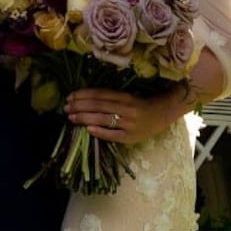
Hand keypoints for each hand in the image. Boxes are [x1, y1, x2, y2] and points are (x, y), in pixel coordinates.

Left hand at [64, 88, 181, 143]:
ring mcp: (129, 123)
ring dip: (84, 118)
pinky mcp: (131, 136)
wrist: (165, 113)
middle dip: (79, 106)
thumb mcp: (127, 96)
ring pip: (102, 119)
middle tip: (65, 108)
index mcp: (124, 96)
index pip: (99, 94)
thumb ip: (110, 98)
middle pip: (98, 106)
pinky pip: (113, 135)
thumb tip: (85, 100)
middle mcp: (126, 108)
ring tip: (71, 117)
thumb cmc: (143, 103)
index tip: (69, 97)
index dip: (83, 95)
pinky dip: (100, 132)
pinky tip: (88, 130)